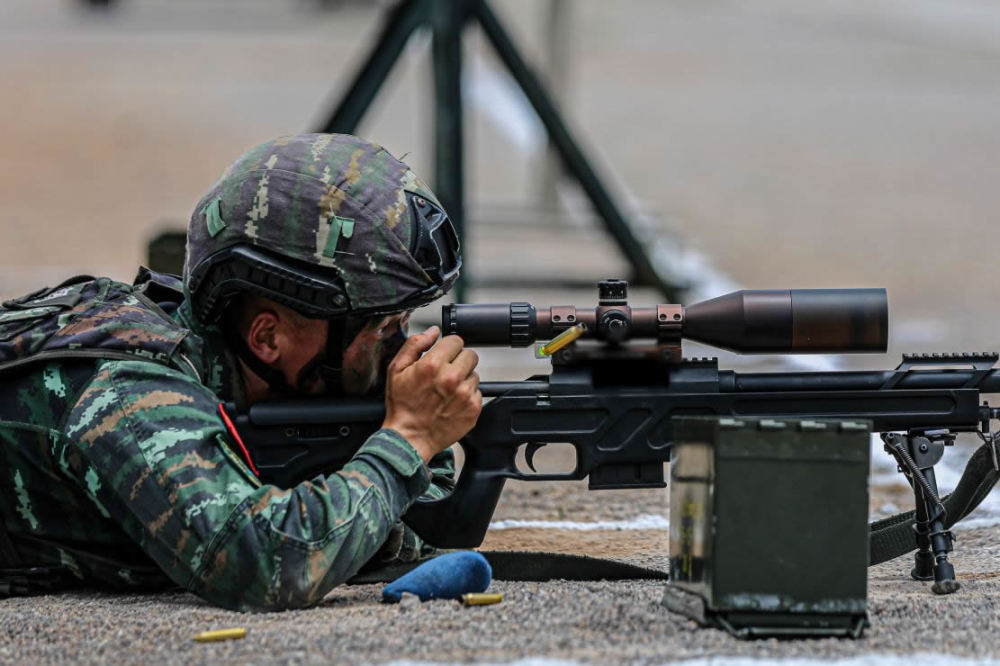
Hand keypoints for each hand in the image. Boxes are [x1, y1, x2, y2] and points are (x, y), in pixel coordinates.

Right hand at [381, 326, 481, 462]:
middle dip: (458, 360)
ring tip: (447, 390)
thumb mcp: (396, 370)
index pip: (456, 340)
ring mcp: (465, 394)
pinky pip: (477, 392)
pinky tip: (452, 402)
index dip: (448, 347)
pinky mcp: (473, 408)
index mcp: (433, 365)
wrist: (409, 438)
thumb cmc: (401, 406)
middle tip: (446, 373)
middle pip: (470, 355)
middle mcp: (452, 378)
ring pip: (474, 374)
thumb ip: (414, 344)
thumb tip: (432, 331)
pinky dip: (467, 395)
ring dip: (464, 379)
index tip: (443, 355)